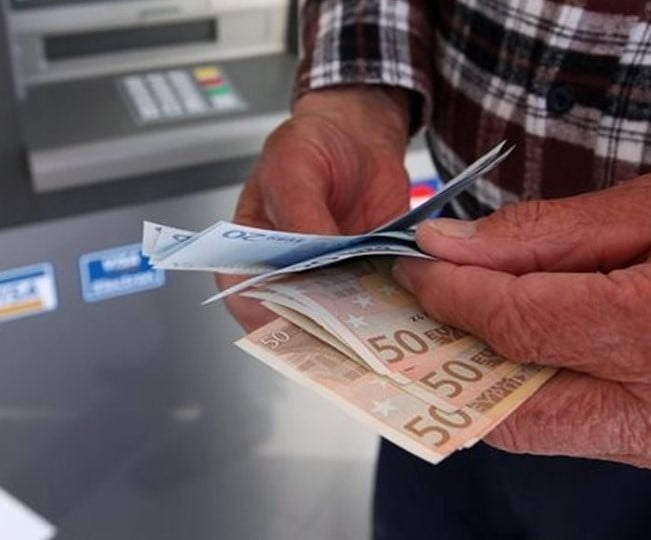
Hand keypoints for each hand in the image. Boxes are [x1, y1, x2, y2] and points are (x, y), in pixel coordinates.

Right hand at [218, 86, 411, 330]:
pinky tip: (404, 298)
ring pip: (338, 319)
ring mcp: (328, 281)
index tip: (297, 316)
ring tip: (377, 317)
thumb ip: (299, 211)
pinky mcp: (366, 279)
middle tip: (344, 322)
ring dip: (358, 321)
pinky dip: (389, 304)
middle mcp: (287, 275)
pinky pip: (375, 302)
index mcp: (249, 253)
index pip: (246, 299)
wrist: (359, 136)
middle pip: (294, 318)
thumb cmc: (309, 146)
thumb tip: (313, 252)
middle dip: (319, 325)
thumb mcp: (292, 168)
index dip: (267, 316)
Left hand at [393, 136, 650, 477]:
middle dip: (457, 354)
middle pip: (519, 406)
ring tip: (473, 313)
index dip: (452, 296)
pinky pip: (584, 427)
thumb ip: (541, 235)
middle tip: (424, 302)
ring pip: (545, 427)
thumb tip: (449, 250)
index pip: (523, 328)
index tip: (416, 268)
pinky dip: (543, 387)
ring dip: (495, 374)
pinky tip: (531, 340)